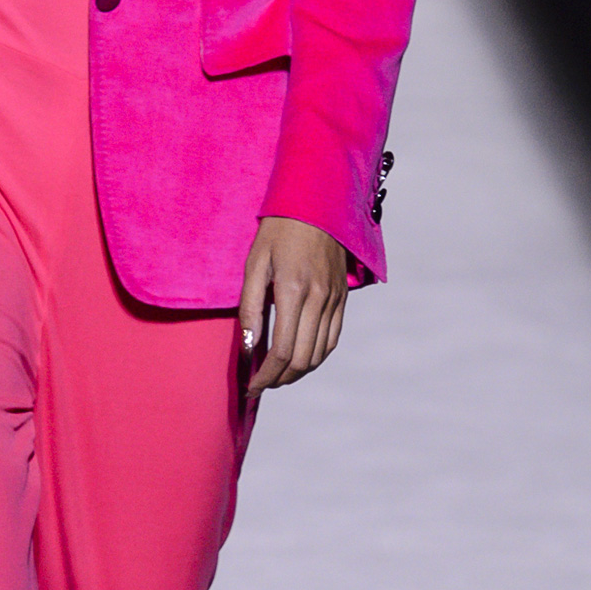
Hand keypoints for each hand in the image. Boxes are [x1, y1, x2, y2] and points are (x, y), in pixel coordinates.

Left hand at [238, 216, 348, 396]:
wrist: (318, 203)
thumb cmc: (278, 231)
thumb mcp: (255, 263)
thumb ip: (250, 307)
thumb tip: (248, 347)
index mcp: (293, 291)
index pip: (282, 351)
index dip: (266, 375)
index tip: (251, 386)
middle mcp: (319, 299)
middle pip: (302, 359)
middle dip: (280, 379)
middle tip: (261, 382)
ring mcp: (334, 299)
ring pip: (319, 354)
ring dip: (297, 372)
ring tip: (276, 374)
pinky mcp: (342, 298)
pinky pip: (332, 338)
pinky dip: (316, 356)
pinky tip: (299, 359)